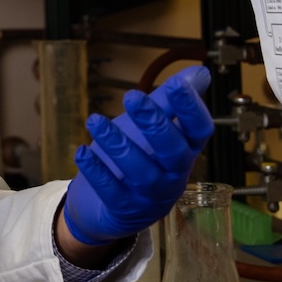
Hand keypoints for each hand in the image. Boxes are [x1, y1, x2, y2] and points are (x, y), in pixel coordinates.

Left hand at [62, 66, 213, 246]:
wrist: (106, 206)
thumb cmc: (135, 159)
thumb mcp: (150, 127)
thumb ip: (169, 102)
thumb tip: (200, 72)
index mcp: (184, 151)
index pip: (199, 130)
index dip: (191, 108)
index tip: (178, 84)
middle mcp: (172, 175)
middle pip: (172, 151)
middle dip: (155, 123)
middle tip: (132, 97)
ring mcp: (150, 196)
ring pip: (140, 172)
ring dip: (117, 144)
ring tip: (94, 121)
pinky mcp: (123, 209)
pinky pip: (111, 192)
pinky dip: (97, 171)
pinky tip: (82, 151)